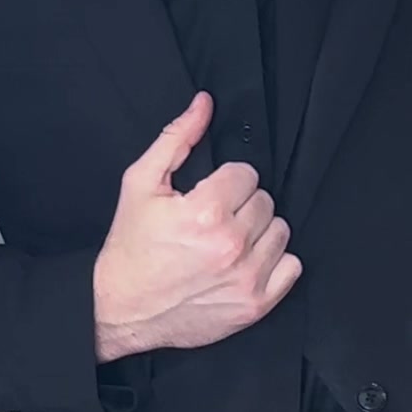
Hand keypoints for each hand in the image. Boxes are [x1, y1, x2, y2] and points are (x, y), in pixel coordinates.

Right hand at [93, 91, 302, 359]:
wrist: (119, 309)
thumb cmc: (130, 246)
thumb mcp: (140, 184)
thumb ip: (176, 138)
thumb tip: (205, 102)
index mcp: (206, 211)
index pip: (247, 175)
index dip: (227, 181)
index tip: (210, 195)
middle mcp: (232, 245)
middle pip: (266, 202)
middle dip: (242, 205)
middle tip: (215, 220)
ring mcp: (247, 278)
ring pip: (281, 232)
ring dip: (260, 232)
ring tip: (229, 241)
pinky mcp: (255, 305)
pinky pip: (292, 268)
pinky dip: (275, 263)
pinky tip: (246, 263)